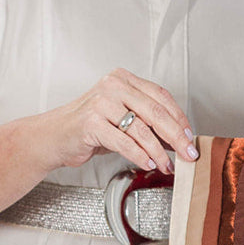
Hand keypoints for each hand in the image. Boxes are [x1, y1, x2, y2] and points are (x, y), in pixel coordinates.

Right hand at [44, 69, 197, 173]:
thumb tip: (178, 139)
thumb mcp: (122, 120)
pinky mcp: (91, 122)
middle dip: (176, 136)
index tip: (189, 137)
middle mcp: (113, 86)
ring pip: (141, 128)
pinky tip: (148, 164)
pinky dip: (139, 155)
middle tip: (188, 153)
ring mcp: (101, 102)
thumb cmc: (90, 128)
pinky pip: (124, 141)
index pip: (161, 96)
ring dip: (158, 151)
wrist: (53, 137)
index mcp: (124, 79)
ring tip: (167, 165)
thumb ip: (148, 124)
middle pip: (155, 111)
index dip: (179, 118)